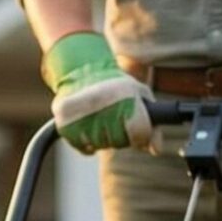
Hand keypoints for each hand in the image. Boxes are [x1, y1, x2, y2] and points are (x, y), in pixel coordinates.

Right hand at [43, 31, 148, 153]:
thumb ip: (153, 122)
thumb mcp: (140, 95)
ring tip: (99, 116)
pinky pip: (85, 148)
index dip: (140, 135)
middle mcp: (103, 106)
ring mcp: (82, 117)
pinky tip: (87, 122)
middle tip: (113, 115)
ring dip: (103, 136)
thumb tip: (156, 150)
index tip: (135, 128)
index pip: (139, 133)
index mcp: (125, 97)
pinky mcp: (65, 127)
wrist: (80, 70)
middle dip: (120, 134)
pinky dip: (88, 141)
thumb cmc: (116, 85)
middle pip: (120, 141)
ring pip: (101, 145)